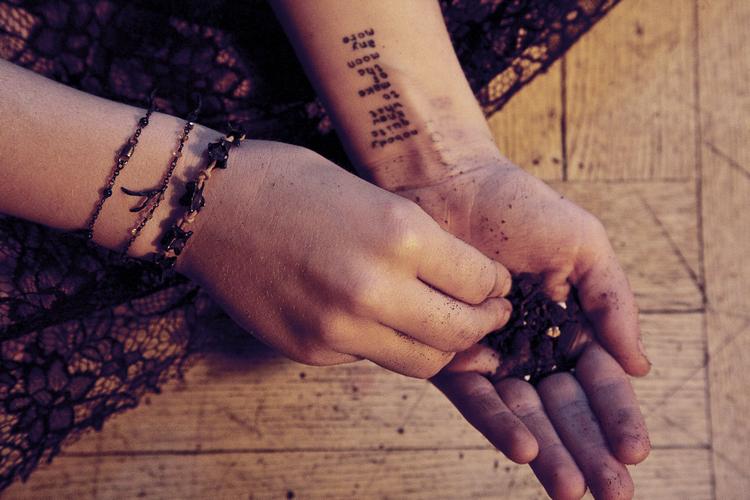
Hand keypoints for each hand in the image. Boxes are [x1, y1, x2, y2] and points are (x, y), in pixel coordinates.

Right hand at [176, 141, 512, 377]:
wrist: (206, 206)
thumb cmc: (289, 183)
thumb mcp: (372, 196)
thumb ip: (420, 244)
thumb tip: (462, 282)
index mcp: (399, 234)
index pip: (480, 281)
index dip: (496, 285)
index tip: (495, 284)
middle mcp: (374, 288)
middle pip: (461, 332)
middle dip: (485, 324)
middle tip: (489, 314)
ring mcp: (339, 328)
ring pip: (424, 361)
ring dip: (445, 347)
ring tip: (447, 327)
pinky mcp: (311, 351)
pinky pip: (373, 359)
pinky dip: (390, 344)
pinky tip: (383, 321)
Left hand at [385, 149, 650, 498]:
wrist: (449, 183)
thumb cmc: (518, 207)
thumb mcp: (582, 245)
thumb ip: (612, 301)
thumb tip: (638, 365)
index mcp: (568, 322)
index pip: (597, 379)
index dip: (617, 415)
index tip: (635, 452)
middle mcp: (530, 345)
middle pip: (564, 407)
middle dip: (588, 449)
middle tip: (612, 494)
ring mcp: (490, 353)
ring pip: (524, 411)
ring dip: (551, 450)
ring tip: (572, 488)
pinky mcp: (447, 353)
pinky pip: (475, 395)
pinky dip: (499, 421)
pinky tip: (523, 447)